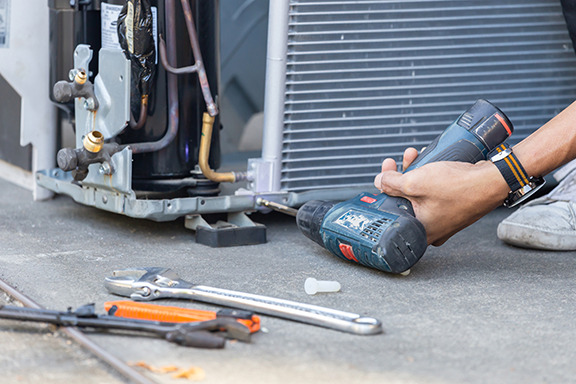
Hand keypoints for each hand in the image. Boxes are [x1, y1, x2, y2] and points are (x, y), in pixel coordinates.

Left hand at [374, 149, 508, 245]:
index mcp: (421, 231)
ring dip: (413, 172)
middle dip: (399, 176)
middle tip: (395, 163)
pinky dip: (428, 176)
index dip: (385, 190)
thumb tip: (380, 181)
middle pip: (405, 200)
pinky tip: (427, 161)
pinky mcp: (453, 206)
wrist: (493, 181)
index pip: (392, 211)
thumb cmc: (460, 188)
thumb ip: (392, 183)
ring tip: (412, 155)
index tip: (384, 175)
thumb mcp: (415, 183)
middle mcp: (432, 228)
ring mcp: (444, 218)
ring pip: (420, 193)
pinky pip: (434, 191)